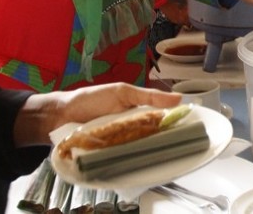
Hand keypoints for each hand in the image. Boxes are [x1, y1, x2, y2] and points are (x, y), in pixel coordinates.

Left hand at [16, 83, 180, 145]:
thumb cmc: (90, 100)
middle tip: (177, 141)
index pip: (163, 120)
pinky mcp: (111, 155)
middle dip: (164, 139)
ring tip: (161, 152)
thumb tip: (179, 98)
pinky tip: (140, 160)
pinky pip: (126, 158)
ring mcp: (122, 143)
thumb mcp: (122, 92)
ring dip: (148, 149)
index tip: (192, 127)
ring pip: (142, 149)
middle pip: (155, 137)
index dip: (177, 124)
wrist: (60, 116)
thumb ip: (149, 96)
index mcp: (138, 111)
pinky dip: (132, 159)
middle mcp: (133, 128)